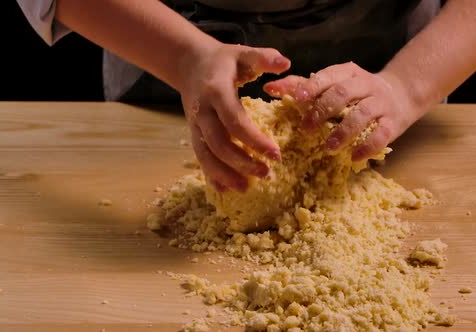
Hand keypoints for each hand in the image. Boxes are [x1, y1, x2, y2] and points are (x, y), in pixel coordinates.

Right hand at [181, 43, 290, 191]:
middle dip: (242, 162)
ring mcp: (195, 125)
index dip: (254, 140)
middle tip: (267, 174)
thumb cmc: (224, 60)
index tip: (276, 155)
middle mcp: (202, 111)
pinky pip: (200, 158)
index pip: (234, 121)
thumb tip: (286, 63)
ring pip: (206, 155)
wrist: (189, 64)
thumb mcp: (243, 53)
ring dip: (226, 174)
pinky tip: (227, 190)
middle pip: (219, 143)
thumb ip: (264, 57)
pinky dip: (212, 175)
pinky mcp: (193, 134)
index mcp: (216, 91)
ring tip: (247, 188)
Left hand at [264, 62, 420, 161]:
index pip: (328, 76)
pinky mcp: (393, 122)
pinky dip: (367, 146)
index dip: (312, 87)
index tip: (296, 99)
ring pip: (362, 114)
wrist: (401, 94)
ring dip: (343, 131)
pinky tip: (354, 157)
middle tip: (306, 128)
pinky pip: (382, 134)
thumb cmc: (357, 92)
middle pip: (343, 93)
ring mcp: (381, 103)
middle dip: (322, 110)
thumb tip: (269, 88)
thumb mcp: (334, 84)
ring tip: (328, 147)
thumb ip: (304, 86)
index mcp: (348, 73)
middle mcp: (366, 85)